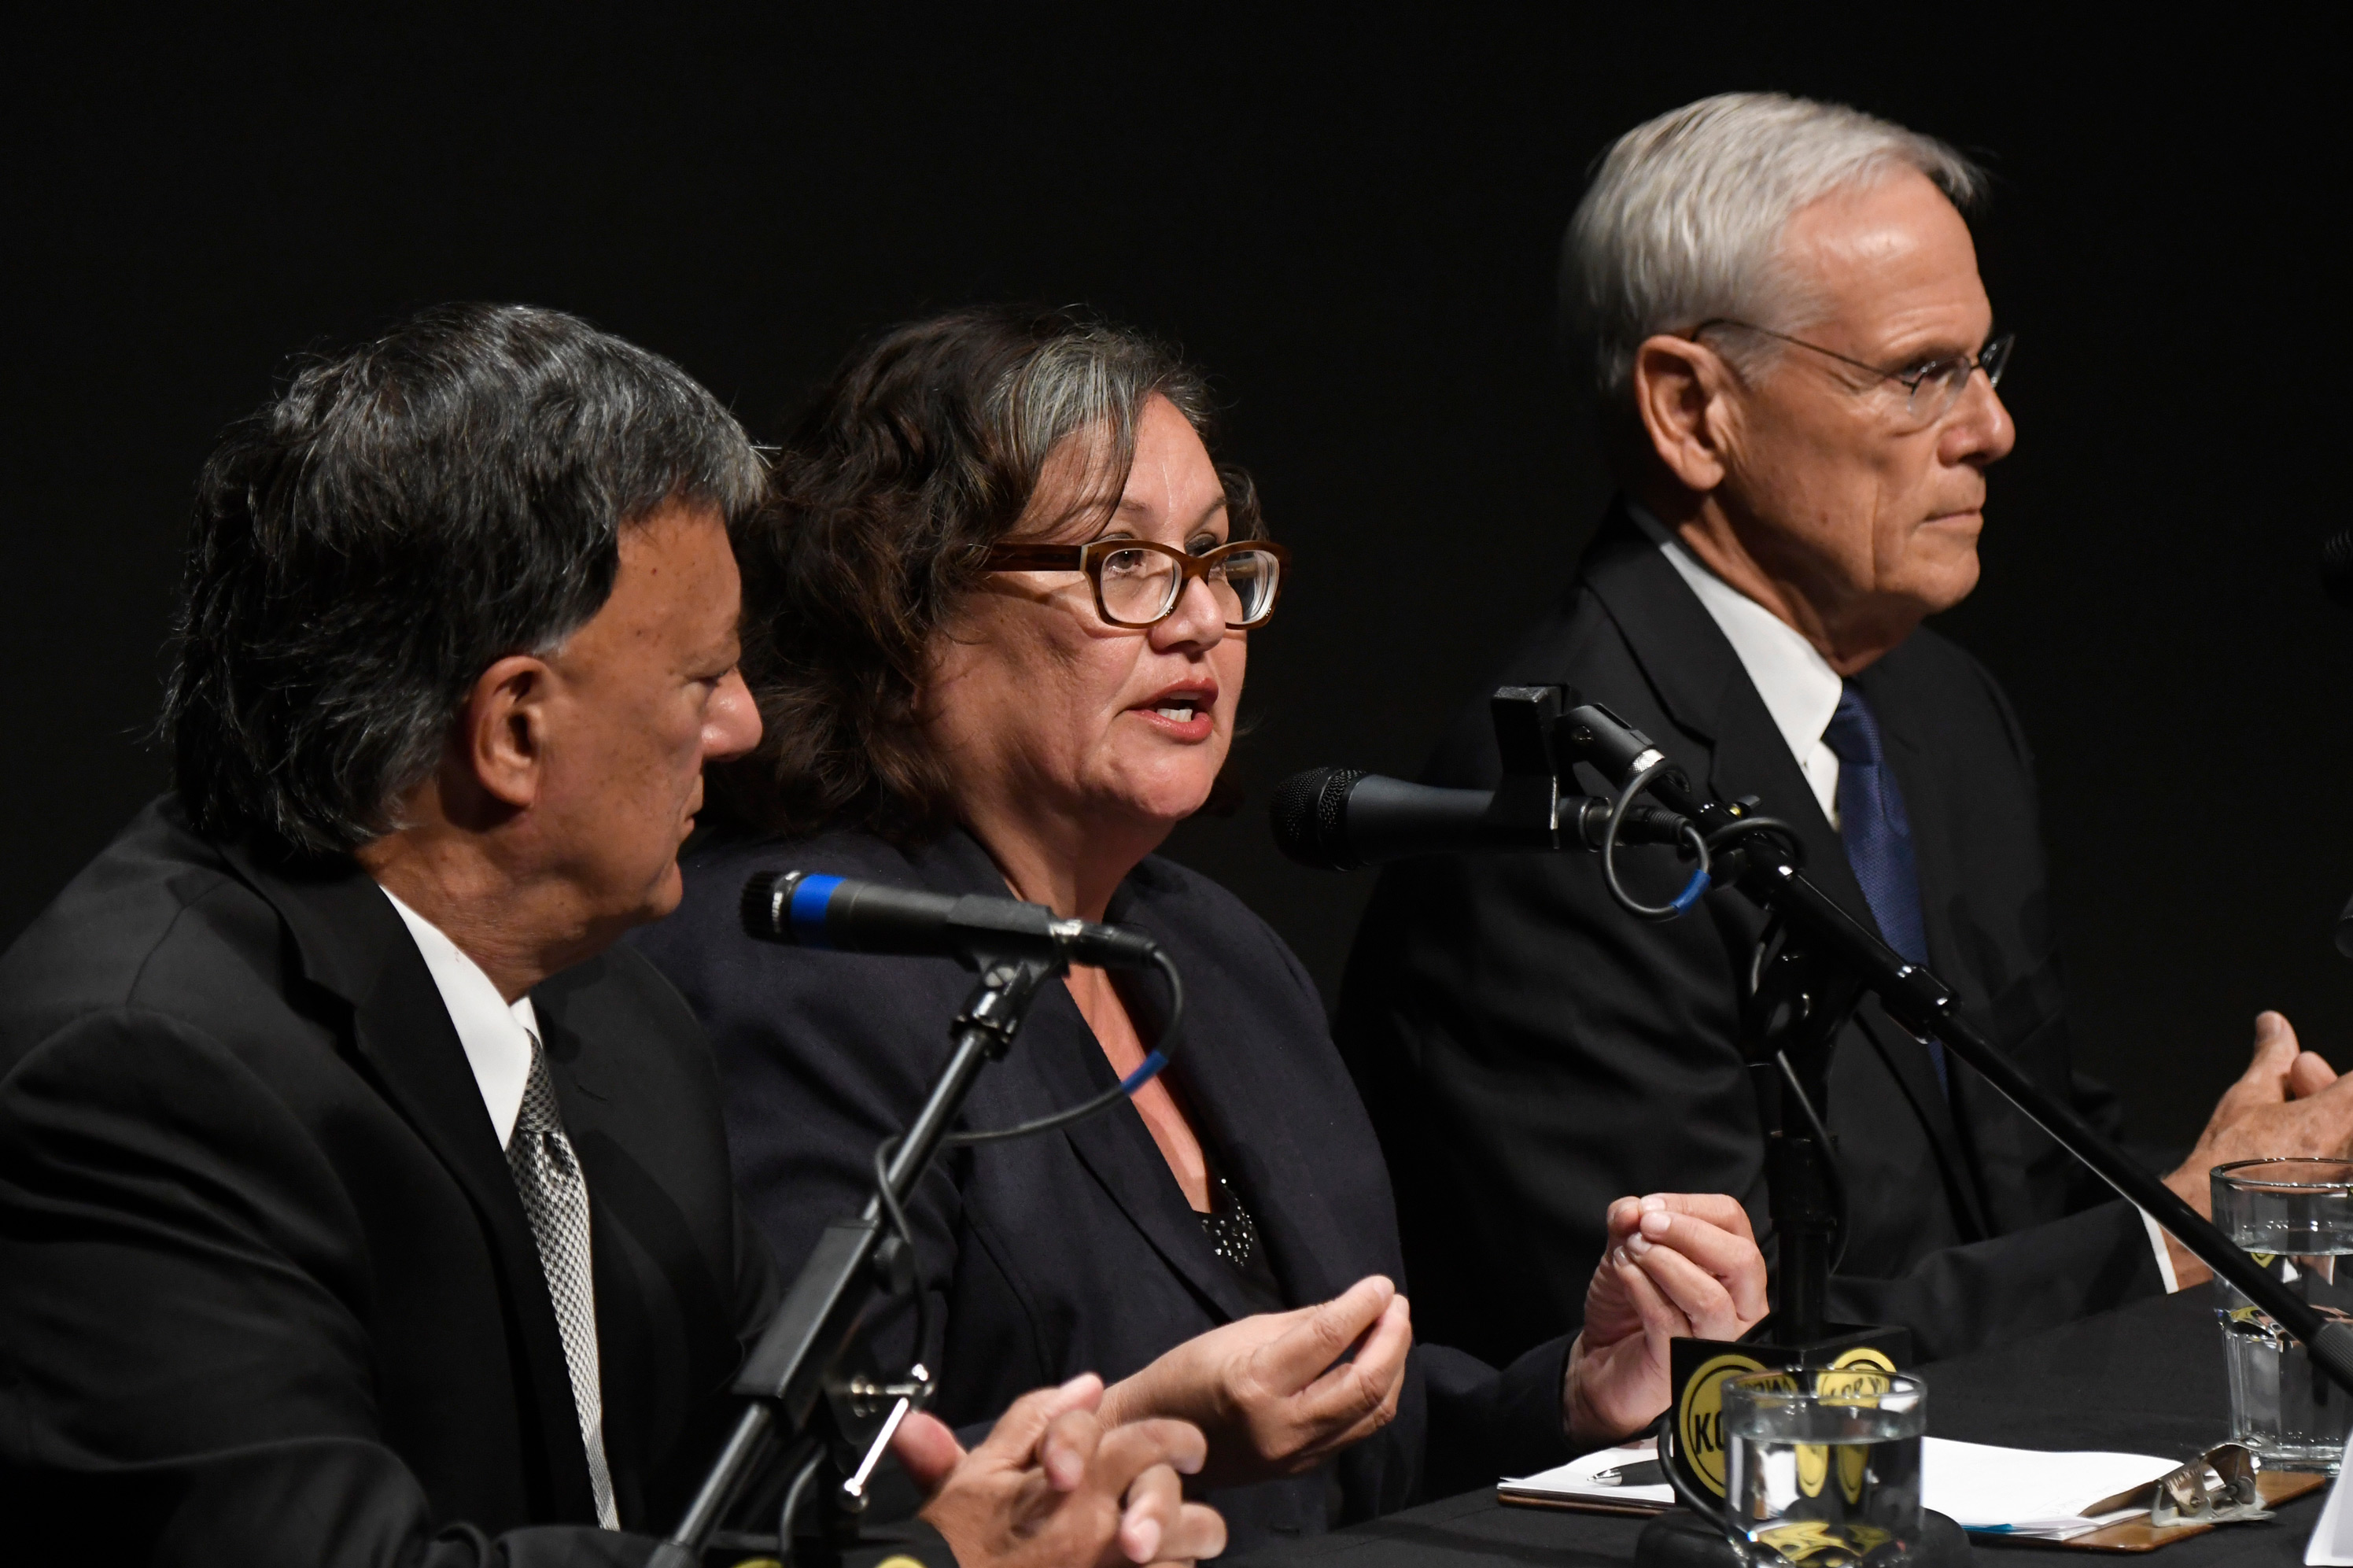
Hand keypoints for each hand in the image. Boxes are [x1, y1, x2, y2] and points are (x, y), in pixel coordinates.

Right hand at [893, 1373, 1226, 1567]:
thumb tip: (1088, 1384)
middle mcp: (1108, 1534)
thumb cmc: (955, 1538)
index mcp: (1082, 1484)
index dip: (1182, 1441)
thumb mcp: (980, 1469)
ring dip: (1176, 1561)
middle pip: (1196, 1521)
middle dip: (1196, 1519)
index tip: (1187, 1450)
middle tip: (1179, 1518)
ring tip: (1157, 1558)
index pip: (1158, 1445)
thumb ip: (1034, 1420)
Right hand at [1098, 1275, 1411, 1485]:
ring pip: (1371, 1415)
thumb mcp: (1240, 1332)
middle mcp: (1282, 1426)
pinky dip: (1375, 1396)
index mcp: (1255, 1384)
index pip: (1327, 1339)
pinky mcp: (1302, 1469)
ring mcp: (1295, 1456)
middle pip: (1364, 1386)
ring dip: (1392, 1369)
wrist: (1155, 1438)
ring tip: (1393, 1331)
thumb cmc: (1189, 1372)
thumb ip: (1304, 1323)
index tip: (1381, 1284)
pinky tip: (1375, 1367)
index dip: (1362, 1307)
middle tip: (1397, 1305)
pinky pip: (1354, 1431)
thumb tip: (1357, 1307)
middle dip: (1393, 1340)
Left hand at [1565, 1193, 1768, 1446]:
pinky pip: (1670, 1320)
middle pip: (1742, 1261)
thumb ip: (1630, 1223)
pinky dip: (1641, 1287)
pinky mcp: (1684, 1364)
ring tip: (1630, 1251)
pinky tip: (1623, 1274)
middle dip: (1688, 1232)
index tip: (1649, 1207)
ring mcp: (1715, 1340)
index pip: (1734, 1223)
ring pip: (1710, 1297)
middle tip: (1646, 1225)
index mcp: (1732, 1271)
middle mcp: (1737, 1307)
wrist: (1598, 1361)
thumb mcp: (1625, 1250)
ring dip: (1663, 1261)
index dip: (1690, 1206)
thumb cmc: (1626, 1306)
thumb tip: (1632, 1209)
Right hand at [2159, 1012, 2352, 1287]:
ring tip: (2290, 1126)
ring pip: (2343, 1134)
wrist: (2216, 1226)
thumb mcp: (2248, 1097)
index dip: (2330, 1077)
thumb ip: (2272, 1057)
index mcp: (2340, 1117)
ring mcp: (2348, 1181)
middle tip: (2295, 1080)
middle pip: (2349, 1105)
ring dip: (2325, 1119)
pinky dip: (2327, 1152)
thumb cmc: (2228, 1165)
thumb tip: (2274, 1024)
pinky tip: (2299, 1156)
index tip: (2306, 1075)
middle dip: (2325, 1087)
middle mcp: (2352, 1150)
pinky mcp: (2344, 1207)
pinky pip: (2340, 1167)